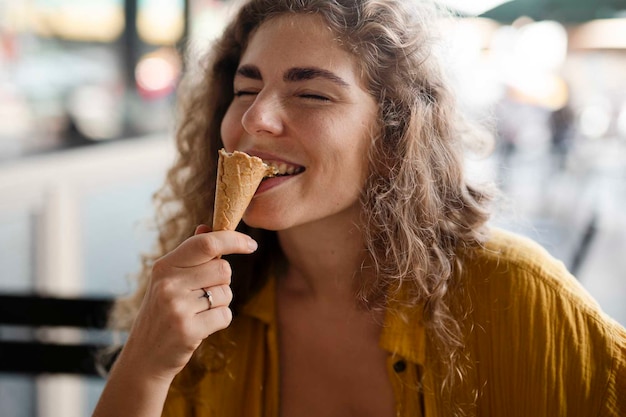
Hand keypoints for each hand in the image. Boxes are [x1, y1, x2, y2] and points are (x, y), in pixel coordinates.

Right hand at [118, 224, 257, 382]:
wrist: (144, 357)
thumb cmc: (162, 314)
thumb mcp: (168, 281)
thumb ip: (189, 255)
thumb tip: (207, 227)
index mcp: (164, 266)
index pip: (206, 243)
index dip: (234, 240)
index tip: (251, 244)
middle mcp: (168, 284)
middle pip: (223, 268)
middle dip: (223, 281)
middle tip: (204, 295)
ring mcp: (177, 307)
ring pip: (226, 293)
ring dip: (221, 303)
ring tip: (198, 313)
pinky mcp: (188, 330)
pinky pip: (225, 315)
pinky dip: (220, 320)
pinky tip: (201, 326)